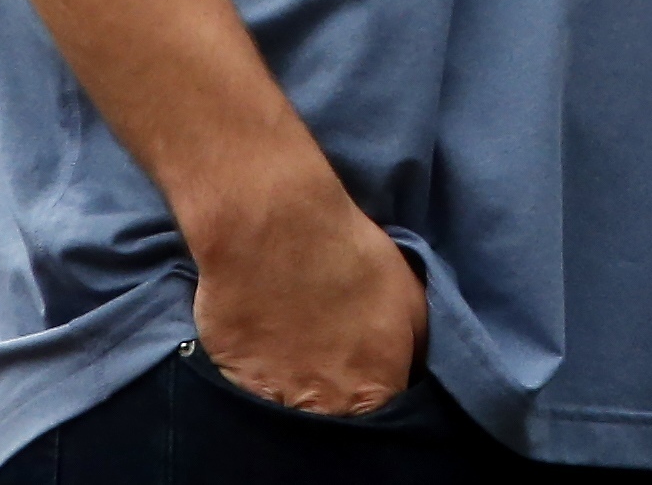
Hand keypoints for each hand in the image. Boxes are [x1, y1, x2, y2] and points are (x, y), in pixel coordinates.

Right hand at [189, 178, 426, 414]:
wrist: (274, 228)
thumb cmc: (349, 255)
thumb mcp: (412, 299)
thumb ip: (418, 351)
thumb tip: (415, 373)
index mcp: (372, 393)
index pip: (380, 422)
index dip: (374, 399)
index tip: (366, 374)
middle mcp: (324, 410)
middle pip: (334, 422)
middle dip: (335, 399)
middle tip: (329, 356)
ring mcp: (275, 401)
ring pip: (289, 414)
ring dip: (294, 389)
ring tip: (295, 346)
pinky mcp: (233, 382)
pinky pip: (249, 393)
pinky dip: (257, 375)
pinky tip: (263, 339)